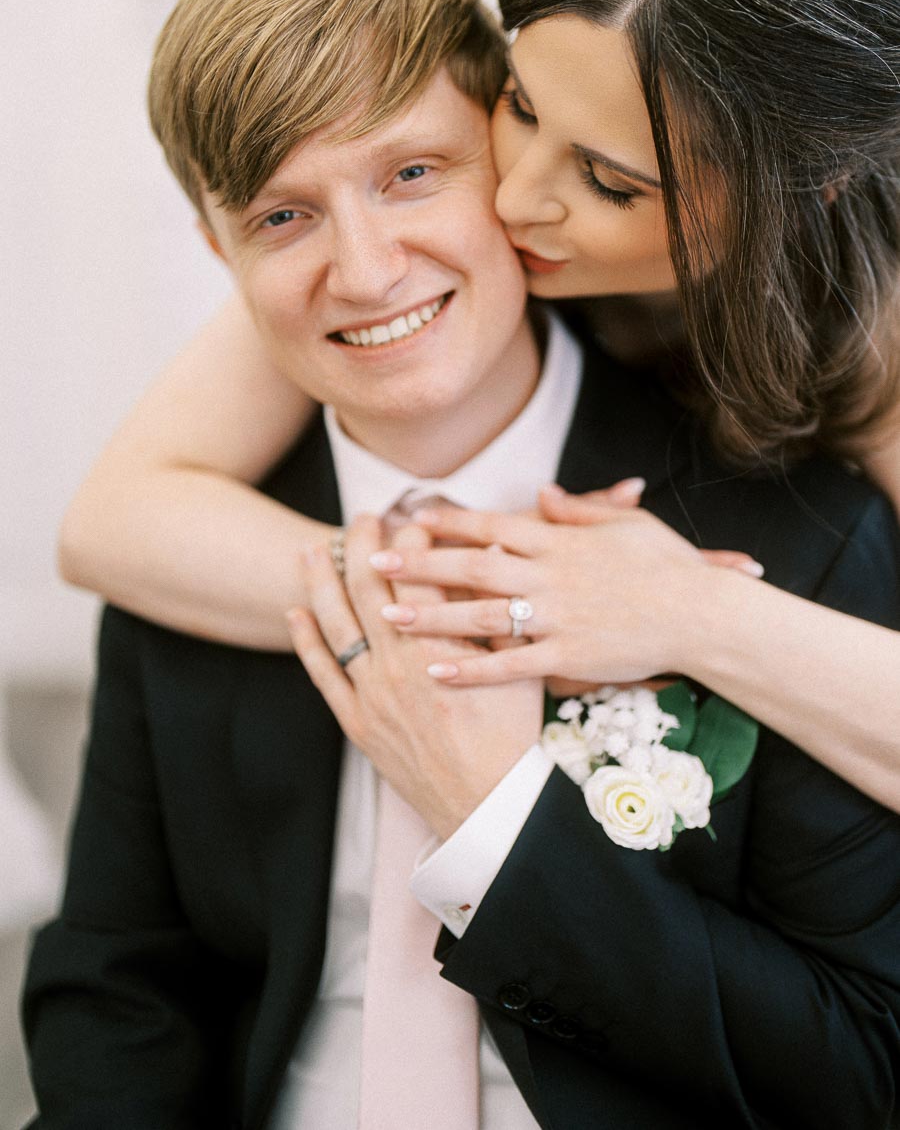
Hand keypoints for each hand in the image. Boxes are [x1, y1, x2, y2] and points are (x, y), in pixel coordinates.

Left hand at [286, 516, 542, 839]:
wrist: (486, 808)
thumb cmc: (512, 739)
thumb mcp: (520, 670)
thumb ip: (500, 616)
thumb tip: (492, 560)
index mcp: (440, 648)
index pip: (417, 575)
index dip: (412, 541)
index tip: (412, 519)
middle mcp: (398, 665)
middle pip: (370, 589)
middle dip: (363, 547)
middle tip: (362, 518)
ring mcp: (372, 694)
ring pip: (337, 624)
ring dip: (321, 582)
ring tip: (313, 550)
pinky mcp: (358, 722)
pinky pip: (323, 673)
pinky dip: (306, 640)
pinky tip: (295, 613)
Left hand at [367, 493, 763, 688]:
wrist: (702, 614)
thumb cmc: (669, 566)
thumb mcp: (624, 525)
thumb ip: (578, 511)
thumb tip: (544, 493)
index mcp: (559, 541)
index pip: (492, 526)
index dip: (449, 522)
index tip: (412, 516)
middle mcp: (549, 575)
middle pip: (472, 567)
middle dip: (420, 564)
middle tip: (374, 561)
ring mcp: (557, 617)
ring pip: (481, 616)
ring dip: (431, 616)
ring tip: (386, 617)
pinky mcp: (568, 656)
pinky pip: (510, 665)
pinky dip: (472, 669)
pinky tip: (436, 671)